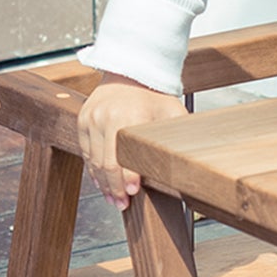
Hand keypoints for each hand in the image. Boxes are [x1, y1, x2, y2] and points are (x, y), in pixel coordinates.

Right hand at [76, 74, 188, 206]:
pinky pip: (85, 152)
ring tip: (113, 198)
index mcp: (127, 116)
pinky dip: (93, 169)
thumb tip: (193, 161)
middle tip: (122, 204)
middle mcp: (105, 117)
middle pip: (105, 163)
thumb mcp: (171, 112)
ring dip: (103, 183)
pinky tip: (102, 182)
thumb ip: (176, 136)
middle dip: (114, 188)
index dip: (126, 179)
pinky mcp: (83, 120)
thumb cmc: (154, 95)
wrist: (130, 73)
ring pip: (93, 160)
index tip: (133, 193)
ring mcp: (91, 118)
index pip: (121, 157)